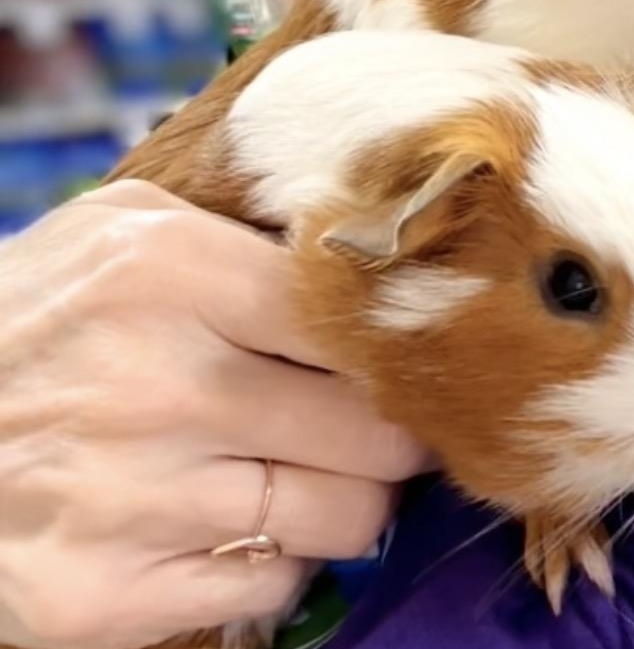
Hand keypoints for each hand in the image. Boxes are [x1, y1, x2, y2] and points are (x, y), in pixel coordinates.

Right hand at [0, 181, 431, 648]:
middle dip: (396, 431)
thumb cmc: (37, 316)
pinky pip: (273, 586)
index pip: (354, 320)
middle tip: (380, 422)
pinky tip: (246, 521)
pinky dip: (281, 558)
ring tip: (319, 471)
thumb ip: (242, 229)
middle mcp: (160, 386)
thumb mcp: (124, 229)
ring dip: (351, 497)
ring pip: (342, 516)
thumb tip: (362, 254)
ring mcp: (133, 499)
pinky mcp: (102, 595)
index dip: (395, 346)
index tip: (405, 357)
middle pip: (373, 430)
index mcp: (170, 273)